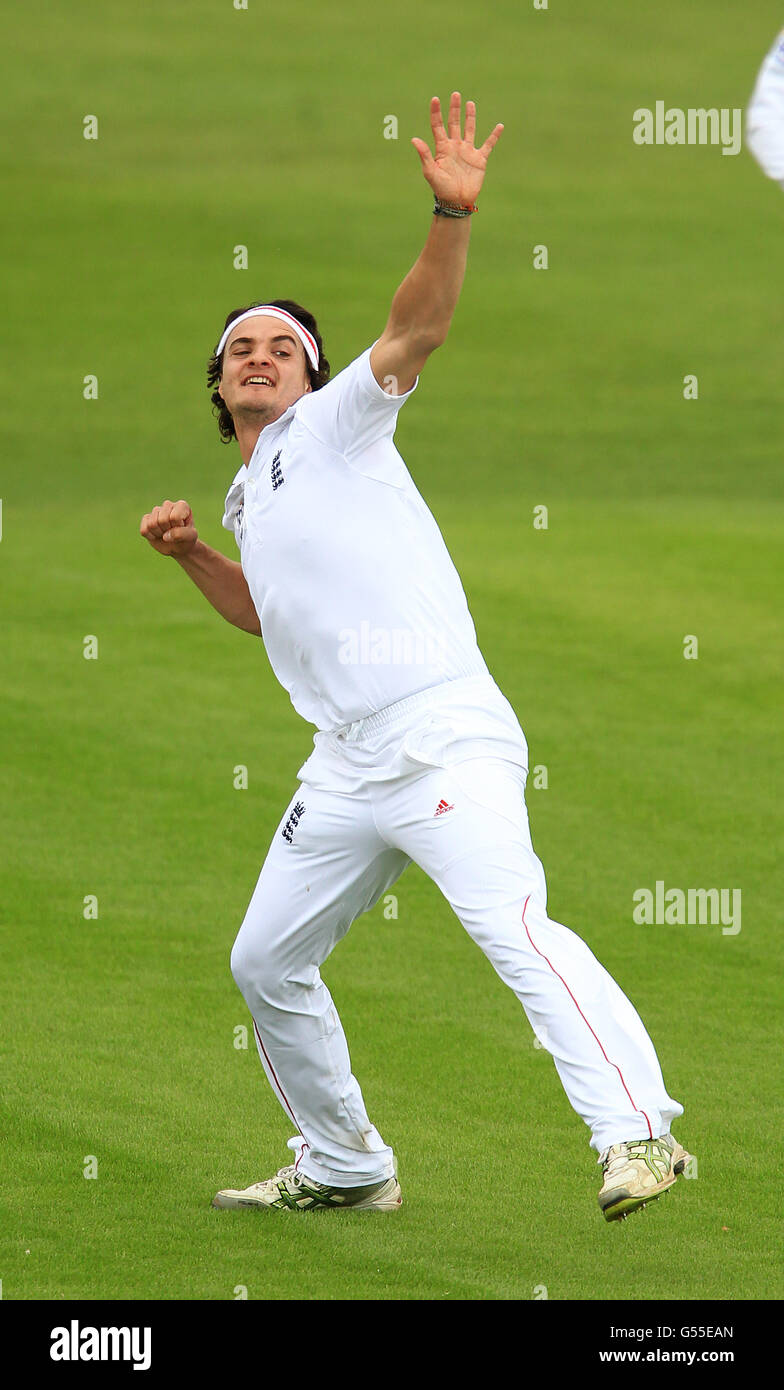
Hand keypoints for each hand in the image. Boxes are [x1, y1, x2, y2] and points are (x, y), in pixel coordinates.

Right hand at [140, 499, 197, 556]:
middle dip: (168, 531)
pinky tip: (158, 535)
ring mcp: (156, 511)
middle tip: (173, 532)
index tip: (182, 529)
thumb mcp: (190, 537)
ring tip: (166, 533)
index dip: (177, 527)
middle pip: (162, 520)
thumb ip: (181, 534)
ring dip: (159, 534)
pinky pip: (144, 530)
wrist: (179, 547)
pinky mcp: (147, 519)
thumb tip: (165, 536)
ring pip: (152, 524)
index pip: (174, 517)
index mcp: (181, 505)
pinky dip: (151, 537)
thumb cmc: (186, 539)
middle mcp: (168, 505)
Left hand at [411, 92, 502, 207]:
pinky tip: (499, 126)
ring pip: (469, 129)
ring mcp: (467, 152)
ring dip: (470, 117)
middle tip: (455, 94)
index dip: (436, 112)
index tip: (435, 99)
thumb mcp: (430, 172)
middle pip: (454, 123)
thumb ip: (424, 155)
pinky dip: (494, 136)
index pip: (438, 126)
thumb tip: (414, 139)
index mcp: (442, 148)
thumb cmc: (441, 188)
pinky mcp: (479, 159)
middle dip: (454, 109)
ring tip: (470, 103)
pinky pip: (488, 145)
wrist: (456, 202)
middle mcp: (455, 146)